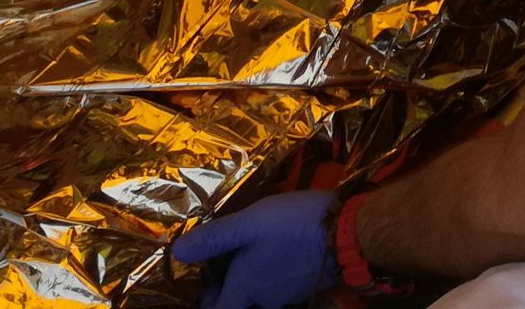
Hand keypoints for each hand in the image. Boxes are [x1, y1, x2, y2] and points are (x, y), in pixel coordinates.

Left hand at [172, 190, 338, 308]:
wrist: (347, 233)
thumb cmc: (291, 227)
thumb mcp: (249, 224)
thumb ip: (215, 238)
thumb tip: (177, 253)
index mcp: (247, 287)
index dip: (207, 304)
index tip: (201, 290)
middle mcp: (266, 297)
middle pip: (241, 304)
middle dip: (229, 293)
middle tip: (220, 270)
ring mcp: (290, 293)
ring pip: (263, 294)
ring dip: (253, 282)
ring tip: (248, 255)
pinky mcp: (308, 282)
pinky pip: (283, 284)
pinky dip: (274, 274)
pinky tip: (278, 251)